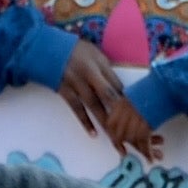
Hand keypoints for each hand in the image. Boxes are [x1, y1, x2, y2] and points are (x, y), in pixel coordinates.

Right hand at [54, 43, 163, 159]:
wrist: (47, 49)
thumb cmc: (75, 51)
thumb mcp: (95, 54)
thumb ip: (107, 71)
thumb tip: (120, 89)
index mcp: (100, 65)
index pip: (118, 86)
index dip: (129, 102)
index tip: (140, 116)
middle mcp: (90, 75)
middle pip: (109, 98)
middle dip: (121, 115)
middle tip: (133, 132)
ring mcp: (77, 84)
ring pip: (94, 106)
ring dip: (106, 123)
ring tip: (116, 139)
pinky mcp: (65, 92)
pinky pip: (77, 109)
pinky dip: (85, 122)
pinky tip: (93, 134)